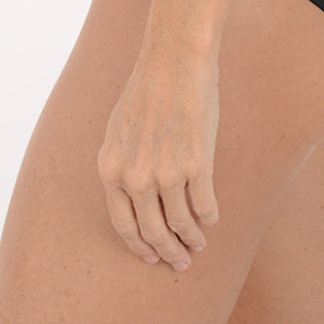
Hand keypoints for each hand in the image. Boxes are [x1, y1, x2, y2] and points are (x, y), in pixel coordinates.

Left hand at [97, 50, 220, 268]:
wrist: (174, 62)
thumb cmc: (147, 90)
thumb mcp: (119, 130)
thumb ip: (123, 165)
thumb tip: (134, 195)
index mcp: (111, 169)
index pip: (124, 225)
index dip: (140, 246)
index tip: (152, 256)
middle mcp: (136, 178)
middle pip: (152, 232)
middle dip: (167, 253)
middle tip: (180, 261)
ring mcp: (166, 174)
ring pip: (180, 224)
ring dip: (191, 239)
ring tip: (199, 244)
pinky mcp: (197, 166)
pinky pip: (205, 206)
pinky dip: (209, 218)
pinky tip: (211, 220)